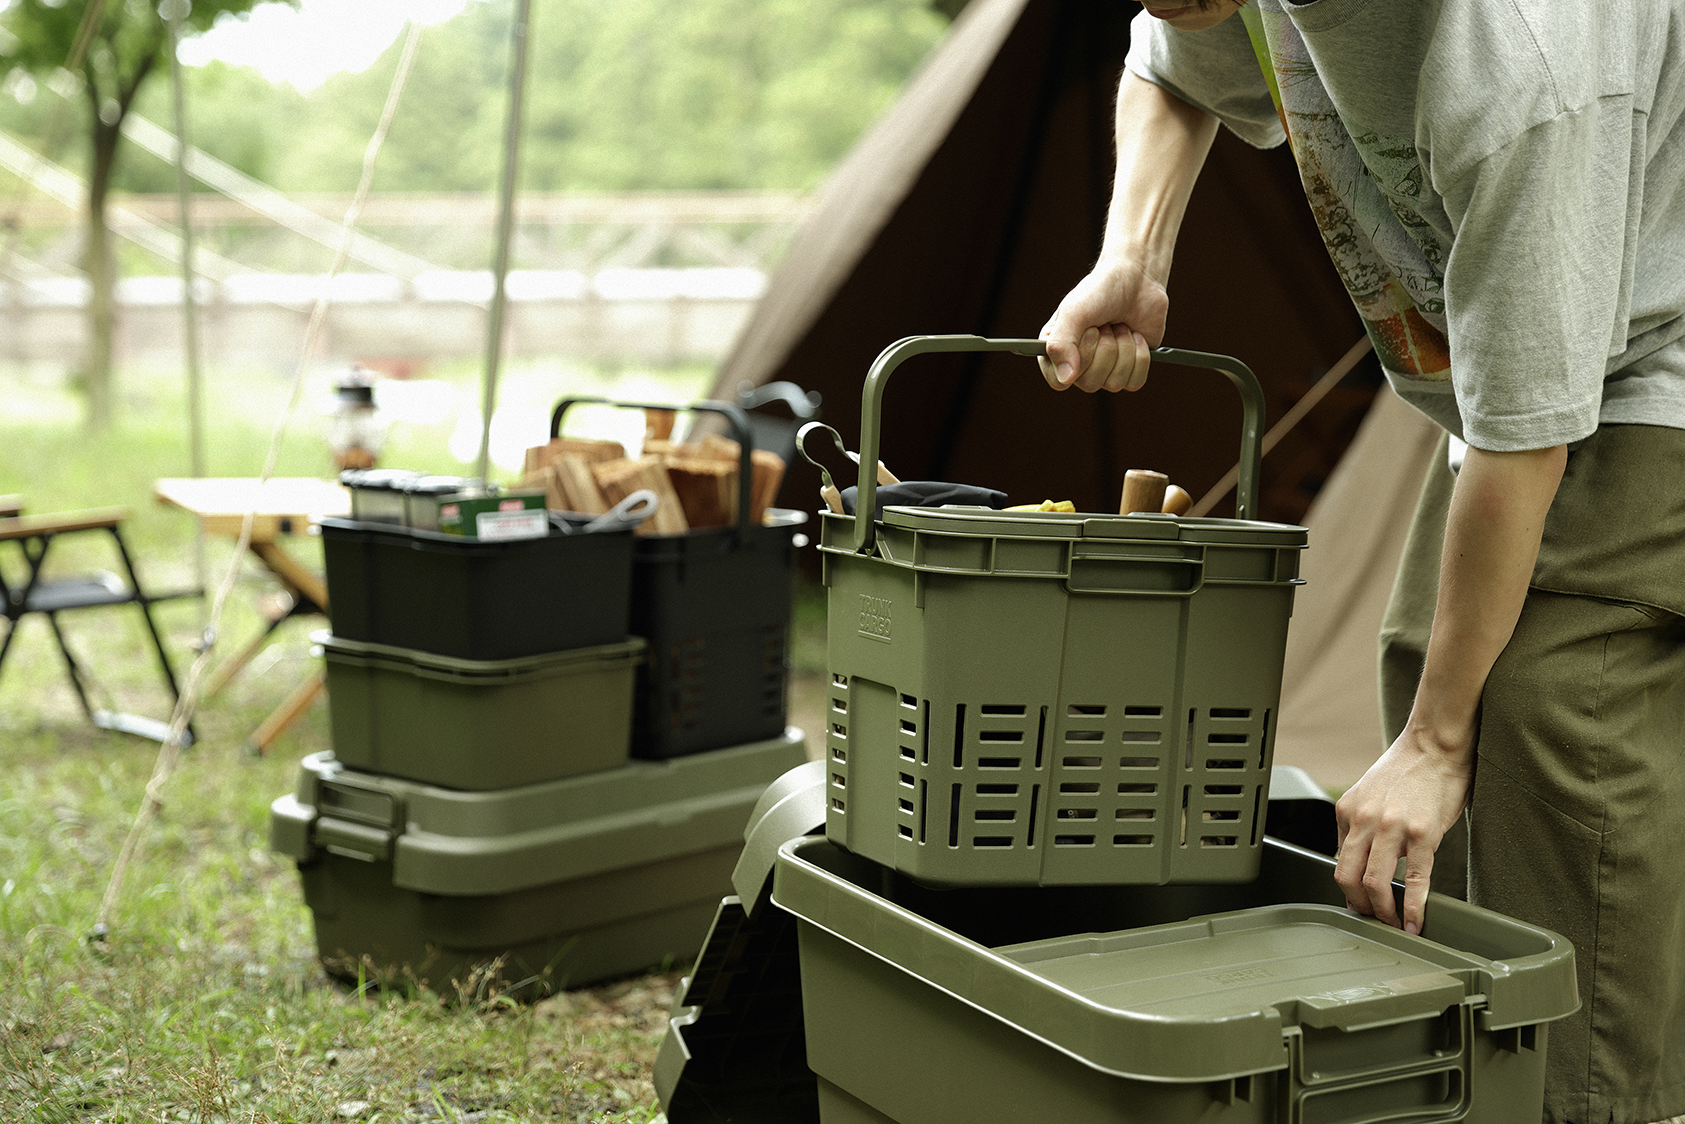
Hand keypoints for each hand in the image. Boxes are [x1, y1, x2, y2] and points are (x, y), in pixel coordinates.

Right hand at [1037, 256, 1167, 392]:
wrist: (1137, 279)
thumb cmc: (1100, 291)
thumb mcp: (1074, 312)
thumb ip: (1061, 344)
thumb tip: (1066, 380)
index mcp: (1057, 351)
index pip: (1058, 382)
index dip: (1077, 360)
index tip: (1088, 332)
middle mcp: (1079, 365)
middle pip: (1090, 383)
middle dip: (1105, 349)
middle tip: (1105, 325)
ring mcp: (1106, 370)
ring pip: (1114, 383)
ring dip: (1123, 349)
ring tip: (1120, 327)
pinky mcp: (1130, 371)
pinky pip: (1134, 382)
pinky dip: (1140, 357)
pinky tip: (1135, 336)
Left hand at [1333, 728, 1472, 934]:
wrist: (1435, 745)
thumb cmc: (1408, 769)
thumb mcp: (1369, 795)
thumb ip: (1362, 826)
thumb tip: (1363, 862)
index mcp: (1347, 810)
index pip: (1338, 860)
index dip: (1348, 889)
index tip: (1359, 903)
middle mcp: (1364, 819)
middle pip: (1347, 877)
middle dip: (1359, 906)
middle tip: (1373, 920)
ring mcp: (1392, 828)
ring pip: (1375, 883)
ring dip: (1383, 911)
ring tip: (1394, 924)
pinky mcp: (1422, 833)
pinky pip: (1414, 879)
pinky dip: (1413, 907)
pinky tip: (1415, 921)